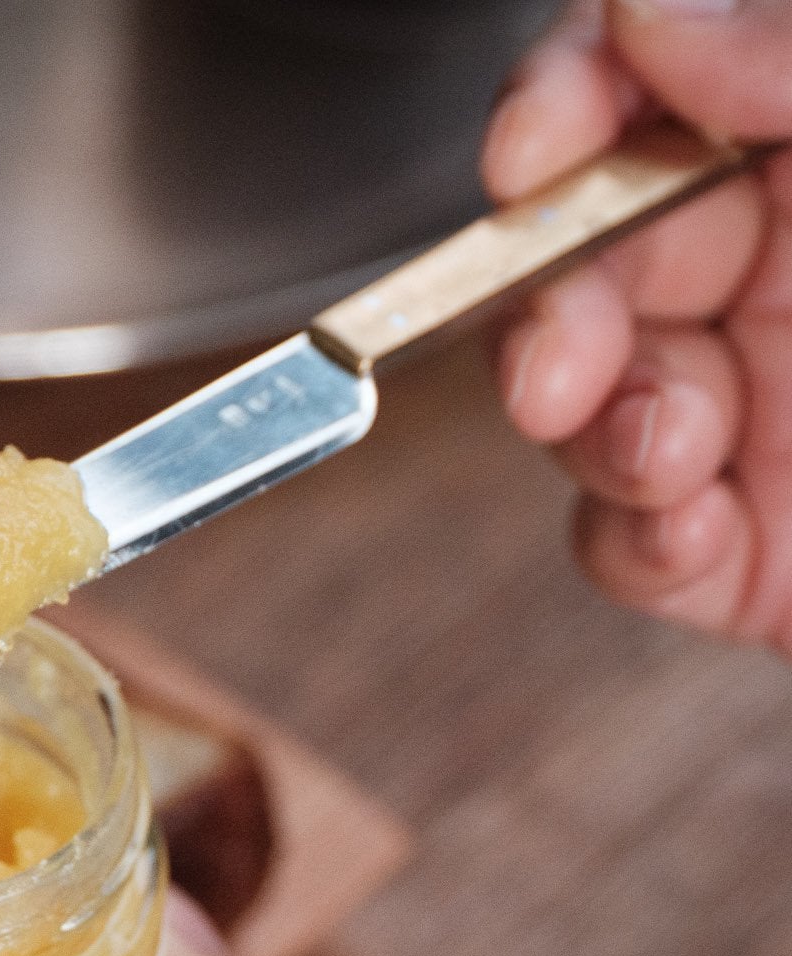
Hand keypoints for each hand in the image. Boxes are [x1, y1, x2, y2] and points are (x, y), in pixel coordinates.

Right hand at [483, 0, 791, 651]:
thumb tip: (653, 8)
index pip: (646, 89)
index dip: (566, 103)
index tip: (536, 146)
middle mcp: (776, 277)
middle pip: (575, 251)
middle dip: (540, 304)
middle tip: (558, 360)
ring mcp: (750, 413)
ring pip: (573, 399)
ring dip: (588, 429)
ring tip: (668, 455)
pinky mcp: (741, 552)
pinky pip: (621, 543)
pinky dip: (632, 545)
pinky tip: (696, 536)